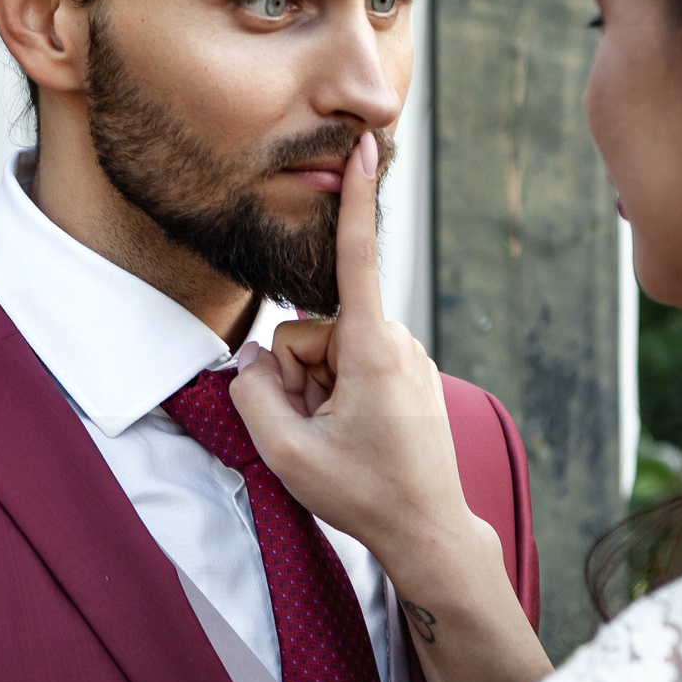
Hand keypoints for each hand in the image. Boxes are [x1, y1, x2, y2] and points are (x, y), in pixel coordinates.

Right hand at [230, 133, 482, 588]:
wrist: (428, 531)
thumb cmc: (364, 494)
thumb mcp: (286, 452)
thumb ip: (253, 394)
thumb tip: (254, 361)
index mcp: (372, 349)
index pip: (357, 260)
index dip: (357, 203)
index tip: (366, 150)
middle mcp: (397, 343)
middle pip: (312, 332)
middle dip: (298, 375)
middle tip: (313, 431)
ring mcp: (407, 360)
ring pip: (331, 353)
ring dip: (318, 391)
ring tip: (339, 440)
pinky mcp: (410, 377)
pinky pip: (354, 369)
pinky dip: (341, 397)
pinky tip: (356, 437)